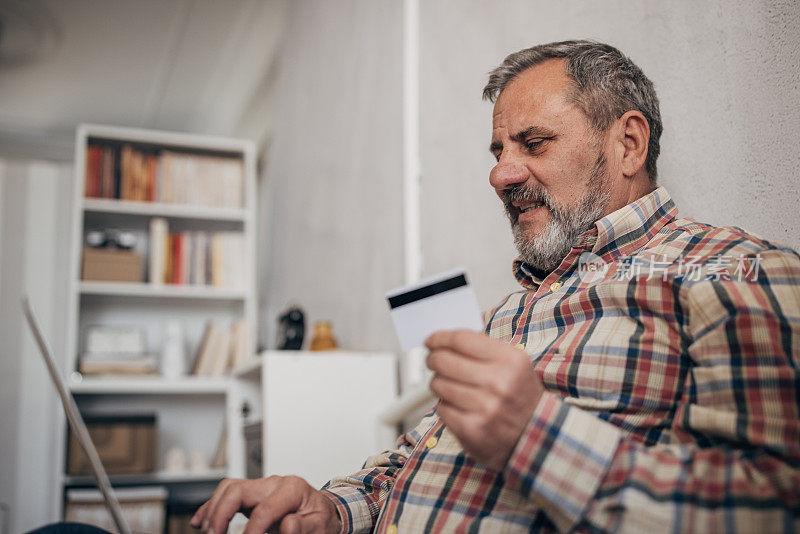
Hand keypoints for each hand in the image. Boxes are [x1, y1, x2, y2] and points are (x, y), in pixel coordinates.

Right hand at [190, 475, 341, 533]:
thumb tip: (287, 525)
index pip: (264, 509)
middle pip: (238, 490)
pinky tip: (200, 522)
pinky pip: (227, 494)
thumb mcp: (319, 525)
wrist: (323, 512)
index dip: (252, 531)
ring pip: (228, 489)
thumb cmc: (320, 519)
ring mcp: (262, 487)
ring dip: (213, 510)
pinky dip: (211, 507)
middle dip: (221, 514)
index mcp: (293, 488)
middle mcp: (274, 483)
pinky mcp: (253, 495)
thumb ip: (304, 526)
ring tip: (208, 532)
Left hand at [425, 329, 544, 470]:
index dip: (440, 338)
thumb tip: (445, 340)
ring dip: (439, 383)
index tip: (431, 341)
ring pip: (438, 384)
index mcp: (511, 361)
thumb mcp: (514, 365)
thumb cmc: (520, 398)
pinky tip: (458, 406)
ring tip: (451, 386)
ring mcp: (485, 408)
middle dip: (433, 359)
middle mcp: (499, 383)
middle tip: (433, 361)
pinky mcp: (472, 430)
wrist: (536, 438)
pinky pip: (441, 408)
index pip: (461, 339)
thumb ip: (483, 349)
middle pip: (444, 360)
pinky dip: (445, 405)